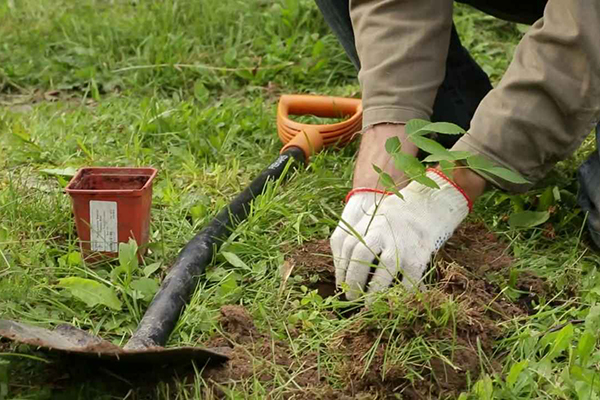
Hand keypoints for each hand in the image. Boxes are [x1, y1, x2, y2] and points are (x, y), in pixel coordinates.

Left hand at [333, 170, 471, 299]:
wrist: (431, 203)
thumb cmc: (399, 214)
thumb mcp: (376, 216)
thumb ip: (360, 235)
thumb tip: (344, 265)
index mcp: (369, 224)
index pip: (348, 247)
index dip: (342, 268)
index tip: (341, 285)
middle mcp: (382, 233)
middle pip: (361, 258)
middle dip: (354, 281)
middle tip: (351, 298)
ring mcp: (401, 245)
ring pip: (383, 273)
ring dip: (374, 293)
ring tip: (369, 306)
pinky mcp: (418, 257)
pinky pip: (407, 282)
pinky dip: (401, 295)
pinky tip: (396, 302)